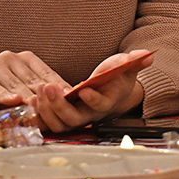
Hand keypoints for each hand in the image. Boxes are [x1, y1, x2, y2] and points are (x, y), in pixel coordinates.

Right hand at [0, 50, 68, 113]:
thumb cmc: (0, 90)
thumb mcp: (21, 89)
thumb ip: (37, 93)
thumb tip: (63, 100)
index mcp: (24, 59)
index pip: (45, 72)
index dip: (58, 85)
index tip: (70, 97)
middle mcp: (10, 58)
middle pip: (32, 80)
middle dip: (44, 95)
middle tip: (57, 106)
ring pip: (16, 85)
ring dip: (27, 97)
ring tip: (38, 107)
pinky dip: (6, 96)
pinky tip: (14, 102)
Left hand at [27, 49, 147, 133]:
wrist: (108, 89)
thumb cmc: (116, 77)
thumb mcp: (126, 66)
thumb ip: (135, 61)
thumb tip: (147, 54)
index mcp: (106, 103)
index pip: (100, 106)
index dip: (92, 99)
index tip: (83, 88)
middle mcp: (89, 114)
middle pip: (74, 119)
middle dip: (59, 105)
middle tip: (48, 86)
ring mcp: (75, 117)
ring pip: (59, 123)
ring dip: (47, 109)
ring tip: (39, 89)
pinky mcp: (62, 116)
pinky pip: (49, 123)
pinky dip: (39, 114)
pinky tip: (30, 99)